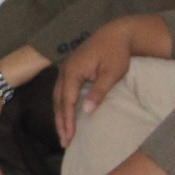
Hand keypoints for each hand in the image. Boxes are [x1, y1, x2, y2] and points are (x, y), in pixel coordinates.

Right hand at [53, 15, 165, 143]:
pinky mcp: (71, 70)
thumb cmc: (116, 52)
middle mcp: (65, 71)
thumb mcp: (112, 73)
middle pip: (59, 101)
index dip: (67, 120)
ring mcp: (66, 70)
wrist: (116, 33)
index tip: (69, 137)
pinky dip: (63, 106)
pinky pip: (62, 91)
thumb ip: (99, 92)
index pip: (67, 101)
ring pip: (58, 97)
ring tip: (63, 132)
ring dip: (60, 115)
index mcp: (73, 72)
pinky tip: (66, 114)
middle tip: (64, 142)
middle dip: (60, 122)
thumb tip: (87, 111)